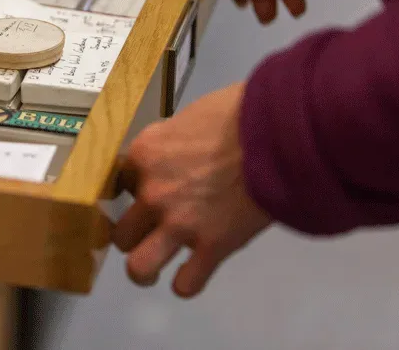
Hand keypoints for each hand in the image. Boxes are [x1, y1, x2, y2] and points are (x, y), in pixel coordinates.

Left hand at [113, 83, 271, 296]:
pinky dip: (187, 283)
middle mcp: (153, 193)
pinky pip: (186, 284)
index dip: (134, 191)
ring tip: (153, 269)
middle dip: (133, 235)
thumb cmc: (239, 113)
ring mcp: (180, 223)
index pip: (118, 185)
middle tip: (150, 232)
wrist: (280, 132)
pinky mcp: (213, 247)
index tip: (145, 194)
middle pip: (121, 232)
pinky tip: (192, 274)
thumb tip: (171, 156)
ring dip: (144, 270)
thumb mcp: (188, 117)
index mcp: (145, 155)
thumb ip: (169, 143)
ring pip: (139, 267)